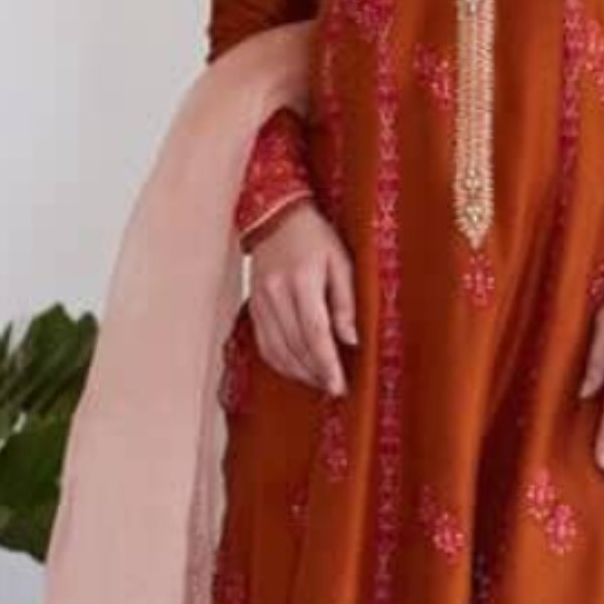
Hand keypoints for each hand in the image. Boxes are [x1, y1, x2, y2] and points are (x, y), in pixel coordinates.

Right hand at [247, 200, 358, 397]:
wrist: (275, 215)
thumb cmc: (315, 237)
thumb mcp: (341, 262)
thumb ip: (345, 302)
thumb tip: (350, 340)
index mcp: (301, 281)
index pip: (314, 333)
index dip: (327, 364)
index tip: (339, 386)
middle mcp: (276, 294)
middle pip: (295, 346)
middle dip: (315, 373)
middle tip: (334, 388)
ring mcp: (260, 301)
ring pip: (277, 350)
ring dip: (298, 372)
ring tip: (319, 382)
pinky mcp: (253, 305)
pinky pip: (263, 343)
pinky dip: (280, 362)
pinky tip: (296, 369)